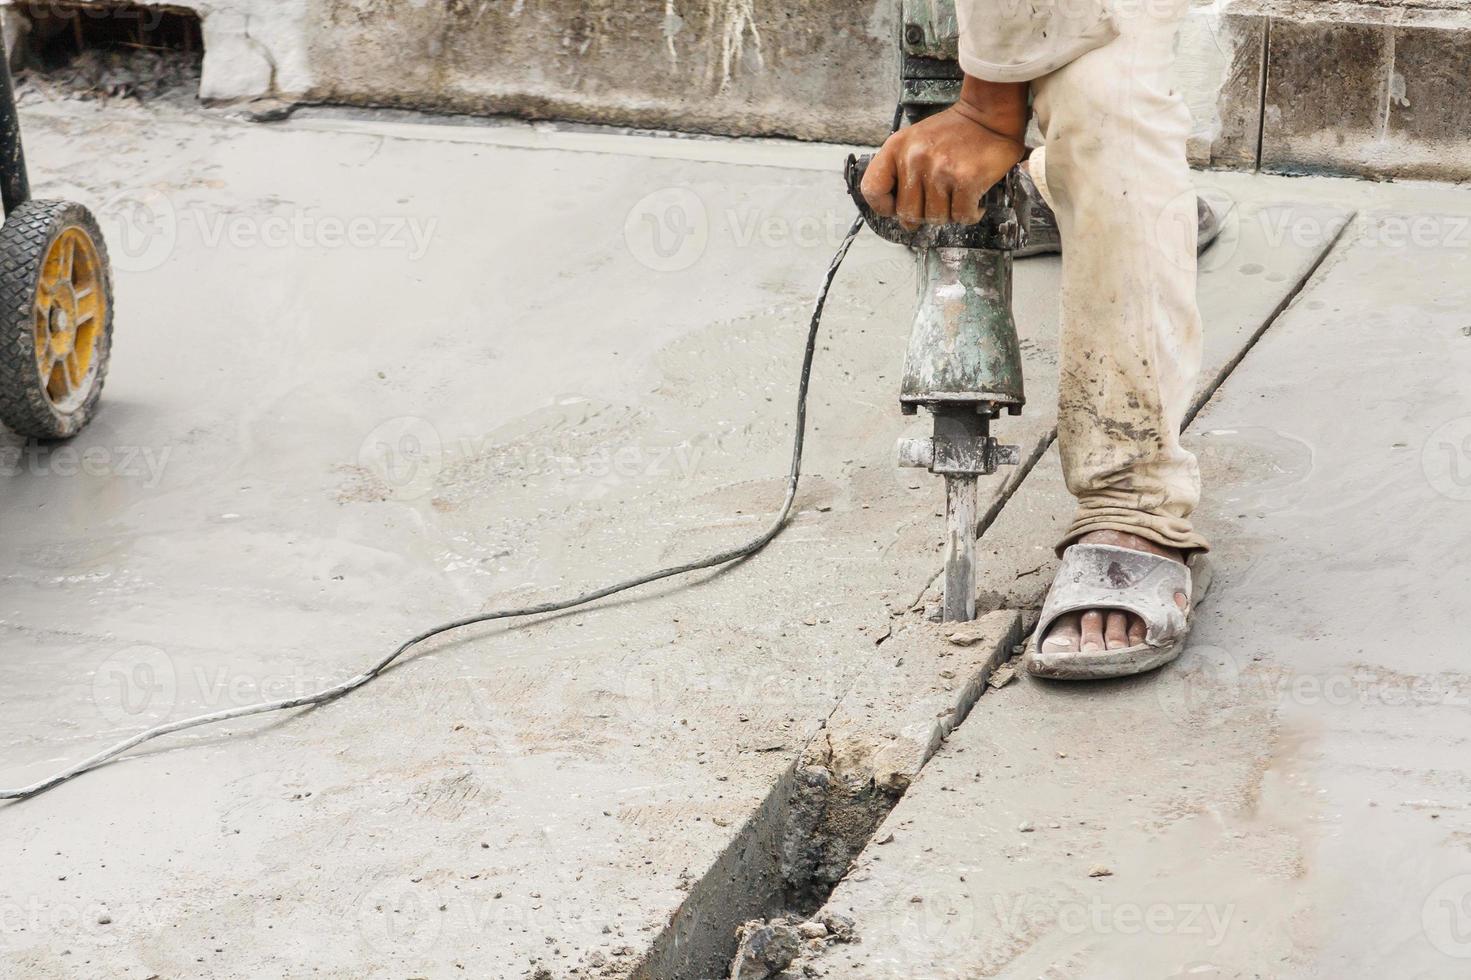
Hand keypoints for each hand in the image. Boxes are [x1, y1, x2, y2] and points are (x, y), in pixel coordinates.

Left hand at [860, 78, 1027, 229]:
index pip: (873, 190)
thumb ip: (901, 173)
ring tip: (957, 196)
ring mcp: (940, 170)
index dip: (884, 207)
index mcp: (897, 147)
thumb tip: (903, 219)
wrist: (989, 114)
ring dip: (949, 213)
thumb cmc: (953, 131)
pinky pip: (961, 216)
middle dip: (924, 214)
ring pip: (935, 217)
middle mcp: (915, 158)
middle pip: (908, 213)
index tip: (896, 208)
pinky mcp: (966, 179)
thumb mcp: (914, 141)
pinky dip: (970, 214)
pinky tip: (973, 202)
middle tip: (939, 201)